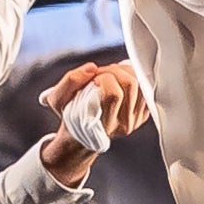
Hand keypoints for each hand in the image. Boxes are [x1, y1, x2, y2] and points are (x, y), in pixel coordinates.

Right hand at [37, 60, 147, 179]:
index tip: (93, 79)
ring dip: (124, 71)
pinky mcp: (143, 114)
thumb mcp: (57, 99)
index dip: (103, 78)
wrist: (83, 135)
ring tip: (110, 74)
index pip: (113, 94)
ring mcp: (135, 121)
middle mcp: (123, 125)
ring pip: (140, 83)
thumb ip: (71, 81)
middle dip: (114, 70)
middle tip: (102, 73)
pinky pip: (146, 88)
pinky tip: (121, 78)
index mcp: (103, 124)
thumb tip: (92, 68)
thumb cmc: (71, 115)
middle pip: (130, 84)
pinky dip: (134, 77)